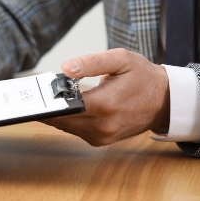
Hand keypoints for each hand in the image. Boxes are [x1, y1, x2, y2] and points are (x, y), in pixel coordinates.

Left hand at [42, 48, 169, 145]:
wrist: (166, 100)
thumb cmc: (143, 77)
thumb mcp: (121, 60)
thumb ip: (91, 62)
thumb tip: (66, 68)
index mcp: (106, 104)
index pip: (65, 106)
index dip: (48, 100)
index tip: (34, 94)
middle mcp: (103, 125)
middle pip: (62, 119)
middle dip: (47, 107)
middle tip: (34, 95)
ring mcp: (103, 136)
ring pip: (66, 127)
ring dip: (55, 114)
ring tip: (47, 99)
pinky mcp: (102, 140)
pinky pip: (75, 131)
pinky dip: (67, 120)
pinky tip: (63, 108)